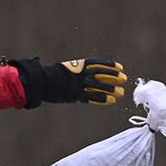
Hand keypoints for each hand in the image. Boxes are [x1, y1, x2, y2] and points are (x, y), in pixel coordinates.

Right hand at [11, 57, 127, 106]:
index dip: (110, 65)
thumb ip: (77, 71)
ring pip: (99, 87)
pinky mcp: (76, 95)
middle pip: (101, 75)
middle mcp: (81, 74)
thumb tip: (89, 73)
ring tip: (121, 92)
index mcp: (78, 65)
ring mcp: (79, 85)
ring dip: (111, 89)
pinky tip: (111, 101)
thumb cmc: (51, 75)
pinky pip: (92, 97)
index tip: (120, 67)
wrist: (41, 82)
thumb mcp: (66, 68)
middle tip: (124, 79)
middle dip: (114, 77)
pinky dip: (102, 99)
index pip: (98, 64)